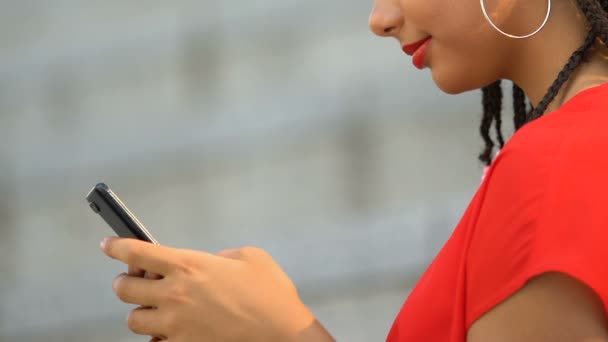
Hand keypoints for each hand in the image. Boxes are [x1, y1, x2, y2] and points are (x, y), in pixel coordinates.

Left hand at [100, 237, 333, 341]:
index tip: (108, 244)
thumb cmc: (270, 293)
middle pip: (124, 287)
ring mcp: (177, 324)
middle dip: (125, 281)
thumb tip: (207, 263)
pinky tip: (169, 331)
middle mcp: (175, 294)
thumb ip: (220, 255)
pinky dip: (157, 337)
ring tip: (154, 308)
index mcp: (189, 264)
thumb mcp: (249, 256)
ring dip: (140, 311)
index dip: (116, 246)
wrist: (282, 332)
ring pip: (133, 320)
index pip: (137, 251)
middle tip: (136, 279)